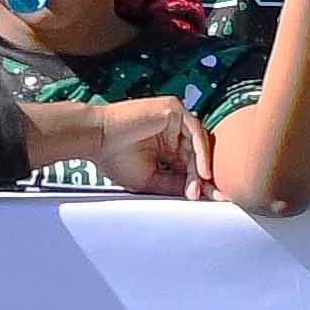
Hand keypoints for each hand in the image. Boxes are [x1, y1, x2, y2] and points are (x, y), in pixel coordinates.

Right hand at [75, 96, 209, 197]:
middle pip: (198, 154)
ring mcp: (173, 119)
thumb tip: (198, 193)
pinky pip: (195, 130)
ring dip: (201, 167)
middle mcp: (172, 131)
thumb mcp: (150, 179)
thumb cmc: (114, 158)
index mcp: (166, 147)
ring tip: (200, 187)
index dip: (200, 182)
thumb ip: (173, 184)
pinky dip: (200, 152)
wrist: (96, 139)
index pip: (190, 164)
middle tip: (212, 196)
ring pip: (198, 144)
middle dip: (205, 177)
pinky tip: (201, 172)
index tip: (211, 200)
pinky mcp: (173, 109)